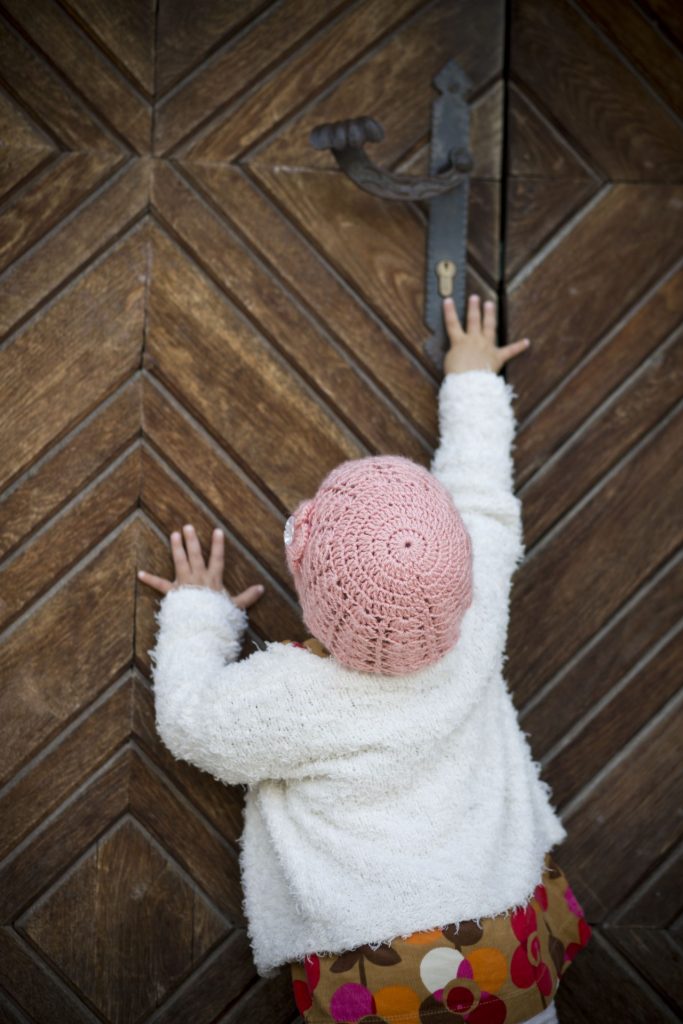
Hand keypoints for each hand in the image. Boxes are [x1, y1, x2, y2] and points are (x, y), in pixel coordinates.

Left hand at [137, 524, 264, 609]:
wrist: (201, 627)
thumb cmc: (217, 617)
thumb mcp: (235, 607)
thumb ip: (248, 597)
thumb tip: (262, 588)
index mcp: (213, 580)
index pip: (217, 559)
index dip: (217, 545)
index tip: (217, 531)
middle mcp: (198, 578)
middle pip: (195, 555)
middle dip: (191, 540)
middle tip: (187, 526)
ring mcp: (184, 583)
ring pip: (179, 562)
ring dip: (176, 548)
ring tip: (172, 534)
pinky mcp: (173, 593)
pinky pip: (160, 585)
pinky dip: (150, 579)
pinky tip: (140, 573)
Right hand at [442, 294, 530, 375]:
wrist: (469, 383)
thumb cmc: (456, 375)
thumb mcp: (450, 360)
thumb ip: (455, 351)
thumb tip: (460, 350)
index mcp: (459, 342)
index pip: (452, 323)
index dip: (449, 311)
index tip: (448, 300)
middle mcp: (474, 340)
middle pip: (473, 320)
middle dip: (474, 308)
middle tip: (475, 297)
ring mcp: (487, 347)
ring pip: (489, 327)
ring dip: (490, 315)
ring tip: (490, 304)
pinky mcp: (497, 357)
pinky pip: (510, 351)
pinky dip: (518, 347)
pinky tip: (526, 342)